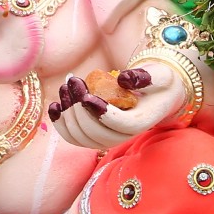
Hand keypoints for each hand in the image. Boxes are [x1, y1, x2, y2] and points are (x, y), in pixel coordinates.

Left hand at [48, 67, 182, 151]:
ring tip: (65, 87)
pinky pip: (74, 138)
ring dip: (67, 114)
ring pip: (81, 137)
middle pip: (95, 132)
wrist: (156, 95)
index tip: (86, 96)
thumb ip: (145, 76)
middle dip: (78, 108)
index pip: (119, 124)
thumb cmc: (158, 83)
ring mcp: (107, 138)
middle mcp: (123, 136)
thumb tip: (124, 78)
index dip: (101, 113)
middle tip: (73, 80)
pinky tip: (54, 106)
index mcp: (141, 122)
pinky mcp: (95, 135)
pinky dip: (60, 124)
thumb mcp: (159, 75)